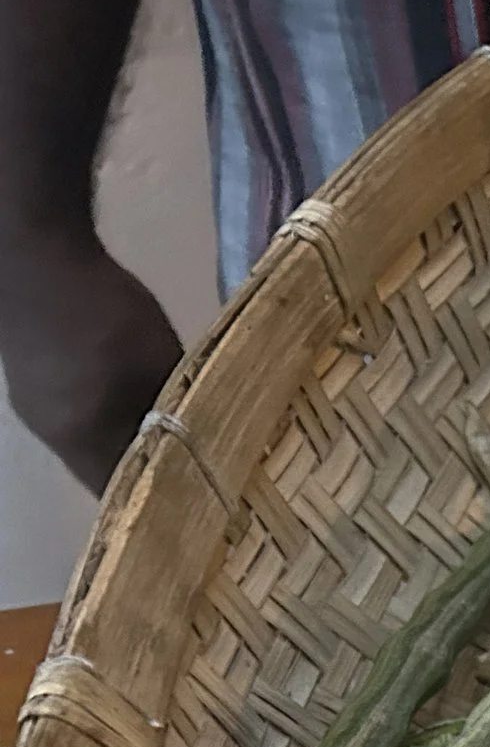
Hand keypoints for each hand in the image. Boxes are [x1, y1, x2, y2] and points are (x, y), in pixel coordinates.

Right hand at [0, 228, 180, 494]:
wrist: (34, 246)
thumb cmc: (102, 308)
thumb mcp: (158, 362)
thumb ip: (176, 407)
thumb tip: (201, 442)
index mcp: (79, 437)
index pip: (123, 493)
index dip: (162, 498)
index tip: (202, 499)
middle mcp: (50, 431)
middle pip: (105, 470)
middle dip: (147, 468)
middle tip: (195, 465)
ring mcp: (35, 403)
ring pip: (92, 440)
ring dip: (127, 438)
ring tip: (168, 428)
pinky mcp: (30, 376)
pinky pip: (77, 412)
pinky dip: (106, 413)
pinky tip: (130, 393)